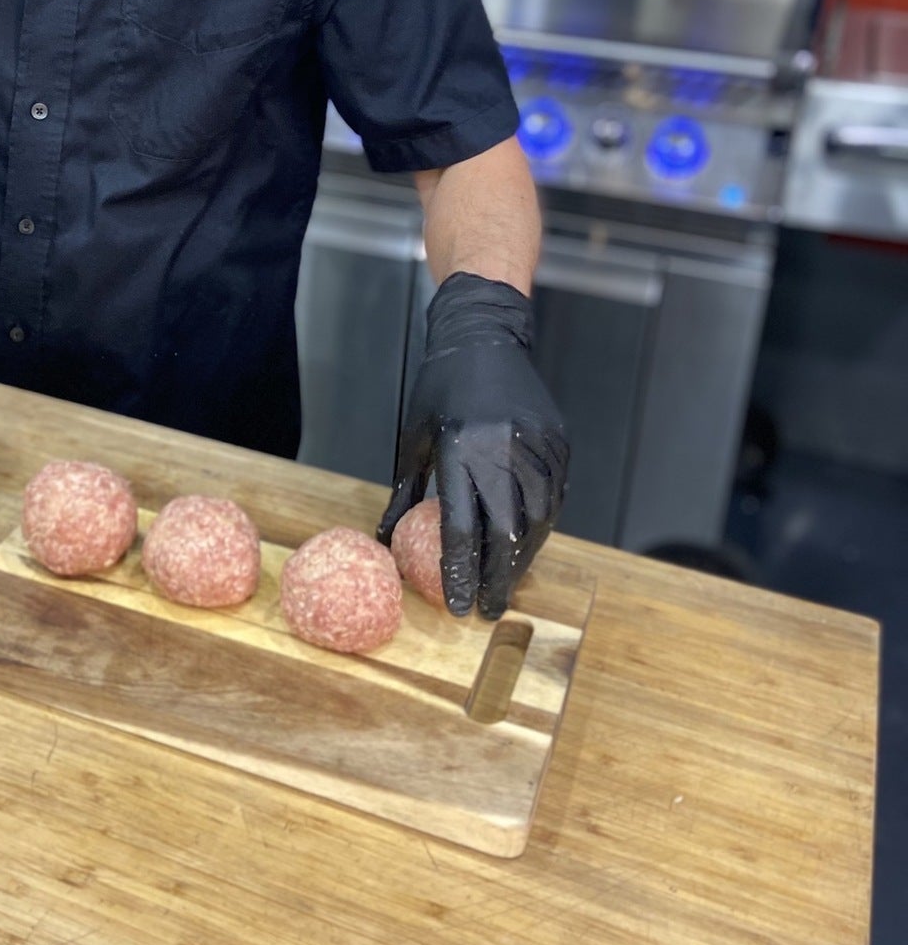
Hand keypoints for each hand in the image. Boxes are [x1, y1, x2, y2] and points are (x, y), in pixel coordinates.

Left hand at [378, 273, 567, 618]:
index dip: (461, 573)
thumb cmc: (440, 387)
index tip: (459, 605)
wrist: (485, 336)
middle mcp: (504, 448)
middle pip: (506, 532)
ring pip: (538, 519)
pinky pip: (555, 497)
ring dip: (523, 557)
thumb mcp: (413, 437)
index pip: (463, 527)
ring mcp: (537, 444)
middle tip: (490, 607)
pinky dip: (542, 527)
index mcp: (461, 448)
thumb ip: (405, 492)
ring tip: (508, 581)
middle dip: (497, 578)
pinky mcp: (558, 441)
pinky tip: (528, 544)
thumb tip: (386, 539)